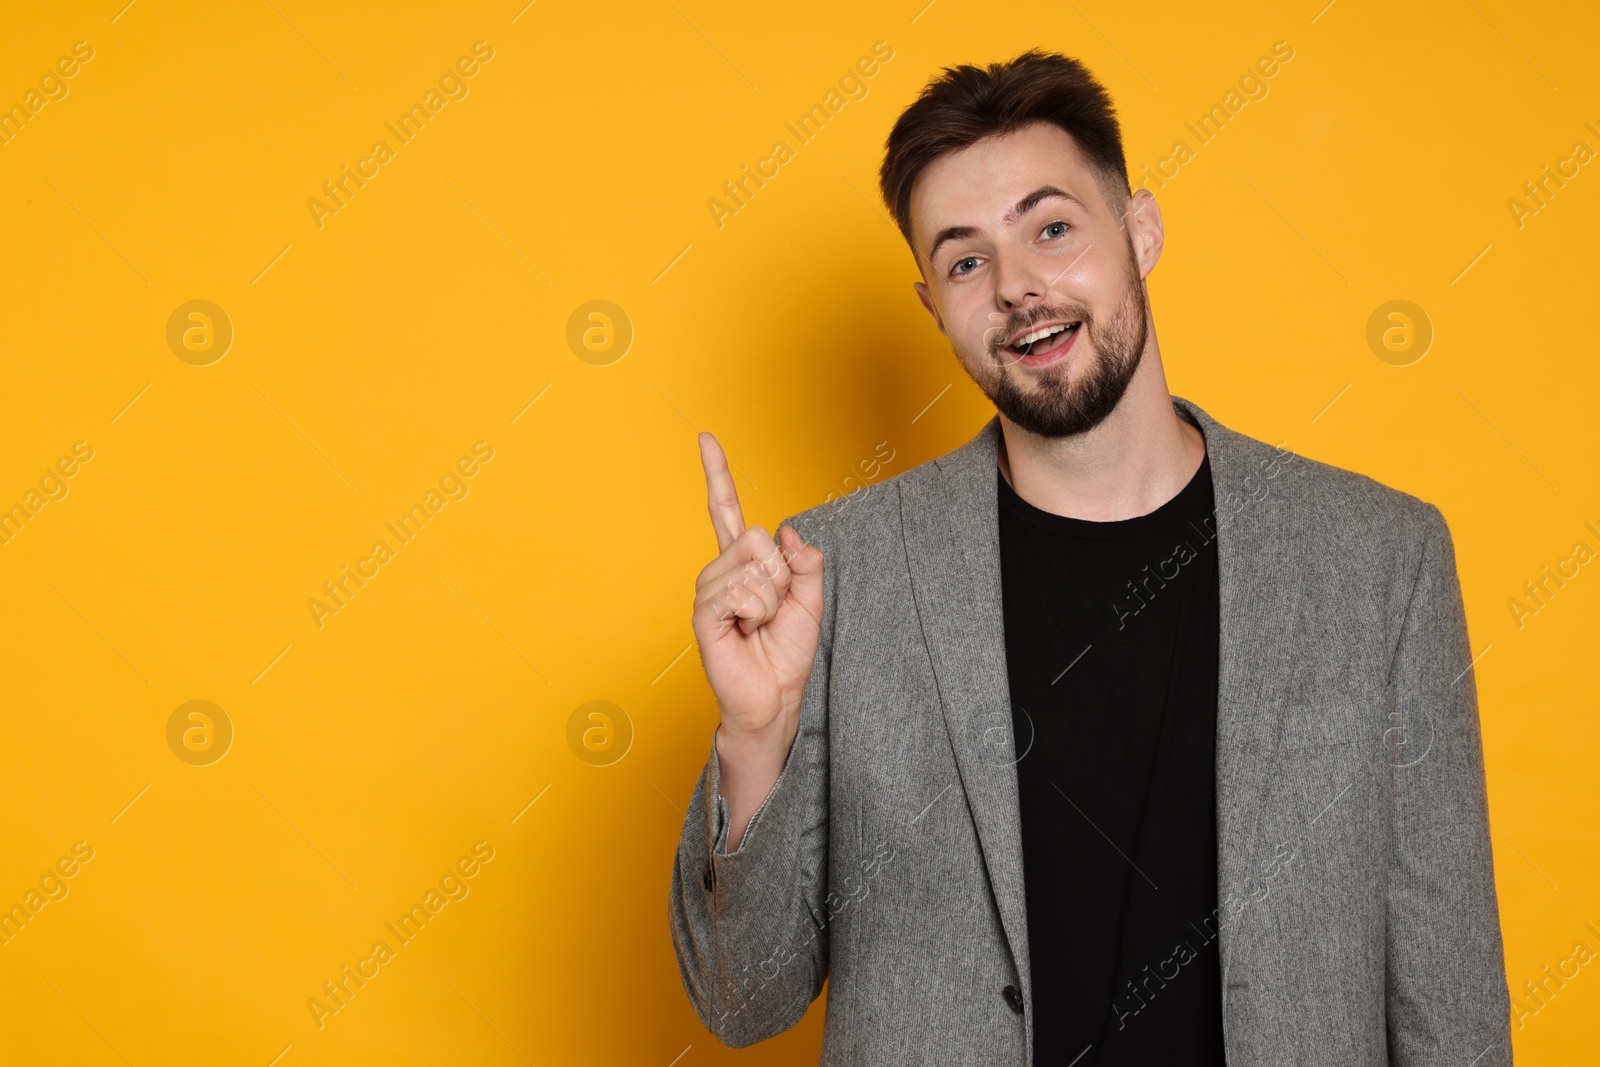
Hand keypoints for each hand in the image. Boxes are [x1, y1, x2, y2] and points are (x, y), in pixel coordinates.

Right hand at [691, 433, 823, 845]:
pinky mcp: (704, 614)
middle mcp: (720, 571)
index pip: (726, 510)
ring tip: (757, 625)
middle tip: (771, 610)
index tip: (706, 437)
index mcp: (742, 563)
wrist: (775, 696)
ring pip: (753, 565)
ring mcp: (709, 591)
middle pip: (756, 537)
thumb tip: (788, 532)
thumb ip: (806, 562)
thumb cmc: (787, 652)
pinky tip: (745, 631)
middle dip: (780, 575)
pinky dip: (756, 612)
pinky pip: (741, 591)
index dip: (717, 474)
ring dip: (770, 599)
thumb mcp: (811, 600)